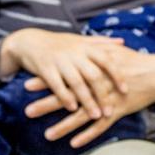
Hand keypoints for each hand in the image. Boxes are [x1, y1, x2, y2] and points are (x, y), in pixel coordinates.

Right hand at [0, 28, 127, 119]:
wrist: (29, 41)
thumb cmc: (59, 43)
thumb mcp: (80, 40)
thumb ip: (101, 42)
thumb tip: (123, 42)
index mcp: (85, 47)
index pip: (106, 60)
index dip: (116, 75)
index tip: (125, 90)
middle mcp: (74, 53)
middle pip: (93, 75)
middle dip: (102, 94)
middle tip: (110, 111)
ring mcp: (60, 60)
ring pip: (77, 83)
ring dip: (87, 101)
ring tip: (95, 115)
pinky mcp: (45, 68)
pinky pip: (57, 85)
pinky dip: (65, 97)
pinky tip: (72, 109)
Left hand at [24, 45, 154, 147]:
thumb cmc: (133, 62)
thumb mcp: (111, 52)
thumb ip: (92, 53)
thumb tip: (75, 49)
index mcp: (93, 69)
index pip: (64, 75)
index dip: (46, 81)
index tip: (27, 85)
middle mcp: (97, 85)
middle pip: (68, 96)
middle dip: (47, 104)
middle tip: (27, 111)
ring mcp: (107, 100)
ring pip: (81, 116)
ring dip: (63, 126)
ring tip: (47, 135)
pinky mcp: (118, 111)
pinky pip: (101, 127)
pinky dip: (87, 135)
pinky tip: (73, 144)